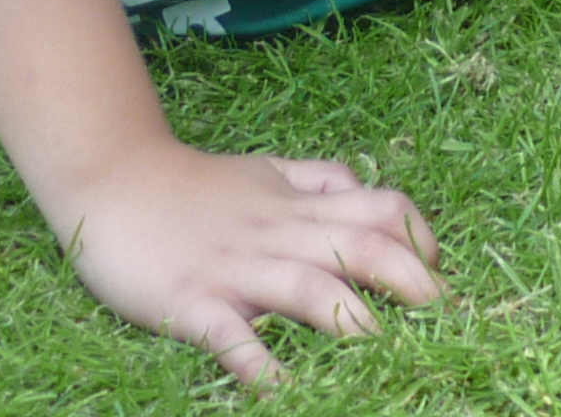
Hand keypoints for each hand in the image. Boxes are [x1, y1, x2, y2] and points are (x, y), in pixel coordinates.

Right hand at [55, 140, 442, 383]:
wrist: (113, 179)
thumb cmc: (196, 186)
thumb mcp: (267, 171)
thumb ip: (319, 179)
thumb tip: (369, 187)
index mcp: (300, 205)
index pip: (381, 208)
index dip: (420, 238)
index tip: (440, 274)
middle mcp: (279, 233)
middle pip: (360, 247)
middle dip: (411, 281)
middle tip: (447, 319)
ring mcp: (237, 268)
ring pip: (307, 286)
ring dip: (350, 317)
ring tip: (386, 350)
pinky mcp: (193, 301)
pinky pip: (232, 336)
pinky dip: (260, 365)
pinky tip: (283, 390)